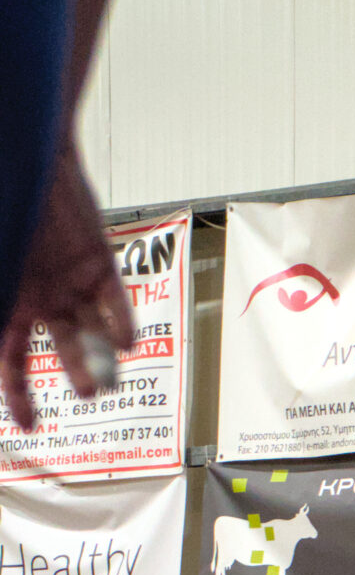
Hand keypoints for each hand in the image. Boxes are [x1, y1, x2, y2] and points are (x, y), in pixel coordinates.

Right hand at [0, 147, 134, 432]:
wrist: (24, 148)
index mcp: (7, 301)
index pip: (11, 359)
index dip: (17, 395)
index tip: (28, 426)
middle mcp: (40, 298)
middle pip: (61, 352)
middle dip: (75, 376)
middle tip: (85, 396)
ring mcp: (70, 282)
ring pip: (91, 333)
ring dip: (100, 361)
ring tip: (104, 384)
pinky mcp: (99, 262)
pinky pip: (113, 301)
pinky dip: (120, 323)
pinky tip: (124, 344)